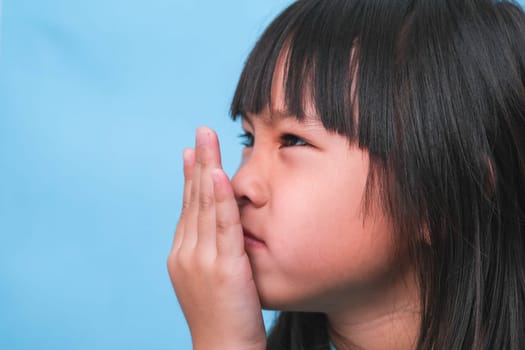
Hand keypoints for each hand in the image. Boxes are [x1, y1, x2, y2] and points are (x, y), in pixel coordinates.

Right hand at [167, 127, 265, 349]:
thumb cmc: (225, 318)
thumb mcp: (213, 279)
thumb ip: (214, 250)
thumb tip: (224, 228)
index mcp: (183, 254)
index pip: (189, 207)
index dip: (191, 177)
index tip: (193, 151)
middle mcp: (186, 252)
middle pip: (193, 198)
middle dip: (198, 162)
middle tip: (201, 132)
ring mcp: (201, 259)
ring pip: (204, 205)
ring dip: (207, 168)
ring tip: (207, 139)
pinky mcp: (222, 267)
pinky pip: (222, 225)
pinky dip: (220, 197)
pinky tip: (219, 173)